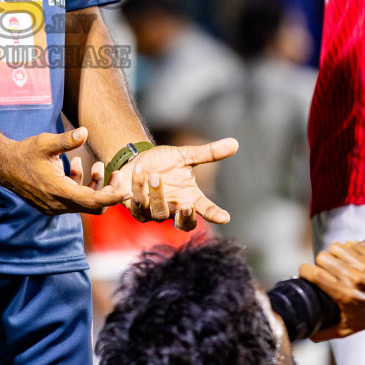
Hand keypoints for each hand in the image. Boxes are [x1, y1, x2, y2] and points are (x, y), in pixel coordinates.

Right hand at [0, 128, 127, 215]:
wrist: (4, 166)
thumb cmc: (25, 152)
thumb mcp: (45, 143)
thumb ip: (66, 140)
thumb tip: (85, 132)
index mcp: (59, 190)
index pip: (92, 200)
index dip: (112, 197)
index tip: (128, 191)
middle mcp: (58, 204)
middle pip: (92, 205)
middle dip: (108, 191)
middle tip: (117, 173)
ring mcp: (54, 207)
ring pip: (84, 204)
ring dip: (94, 187)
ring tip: (96, 165)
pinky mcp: (51, 205)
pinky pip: (73, 202)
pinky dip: (80, 188)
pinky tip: (75, 166)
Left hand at [111, 138, 237, 230]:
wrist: (137, 160)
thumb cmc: (164, 162)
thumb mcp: (185, 156)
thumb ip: (208, 153)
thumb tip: (235, 143)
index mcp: (188, 198)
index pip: (205, 209)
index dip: (214, 214)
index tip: (225, 217)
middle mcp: (171, 208)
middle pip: (180, 222)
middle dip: (182, 216)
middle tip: (186, 205)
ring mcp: (150, 210)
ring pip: (154, 212)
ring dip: (154, 195)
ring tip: (152, 174)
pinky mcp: (131, 204)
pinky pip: (130, 202)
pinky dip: (130, 190)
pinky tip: (129, 177)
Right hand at [299, 240, 364, 339]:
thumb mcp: (348, 328)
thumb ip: (324, 332)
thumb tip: (308, 335)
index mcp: (344, 293)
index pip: (313, 272)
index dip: (306, 271)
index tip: (308, 273)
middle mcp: (355, 277)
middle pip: (323, 257)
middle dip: (322, 263)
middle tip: (329, 270)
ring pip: (337, 247)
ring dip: (336, 254)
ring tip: (342, 262)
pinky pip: (354, 243)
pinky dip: (352, 248)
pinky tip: (355, 257)